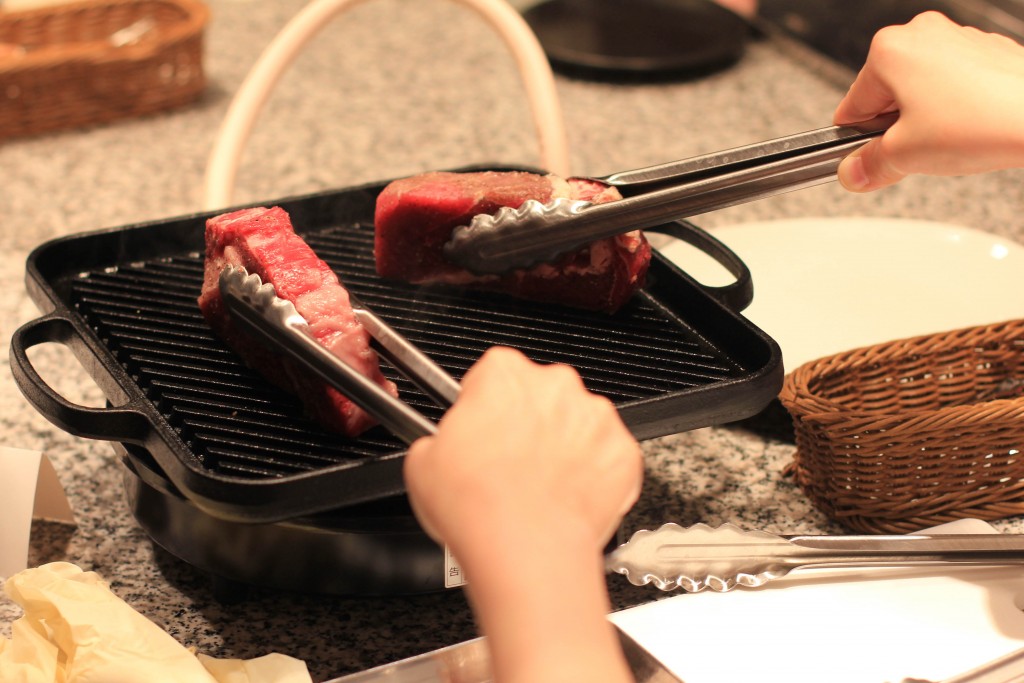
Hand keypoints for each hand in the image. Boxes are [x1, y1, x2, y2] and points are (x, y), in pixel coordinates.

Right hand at [405, 345, 642, 559]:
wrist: (524, 550)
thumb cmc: (476, 506)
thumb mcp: (422, 461)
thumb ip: (440, 438)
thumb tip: (444, 447)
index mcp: (504, 373)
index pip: (494, 373)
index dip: (485, 405)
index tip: (482, 429)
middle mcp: (555, 385)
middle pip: (541, 395)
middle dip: (527, 423)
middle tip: (507, 464)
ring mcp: (596, 418)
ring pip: (577, 424)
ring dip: (562, 446)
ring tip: (537, 487)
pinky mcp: (623, 453)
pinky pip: (607, 458)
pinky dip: (593, 475)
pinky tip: (566, 499)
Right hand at [833, 11, 1023, 190]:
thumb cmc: (982, 122)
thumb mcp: (905, 156)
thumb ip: (868, 166)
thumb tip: (854, 173)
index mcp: (890, 50)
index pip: (851, 107)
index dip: (857, 142)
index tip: (868, 161)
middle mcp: (922, 34)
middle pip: (886, 96)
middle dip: (895, 129)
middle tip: (914, 153)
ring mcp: (958, 39)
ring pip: (921, 90)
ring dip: (924, 120)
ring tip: (946, 142)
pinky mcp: (986, 52)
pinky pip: (954, 85)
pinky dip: (955, 109)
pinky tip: (968, 129)